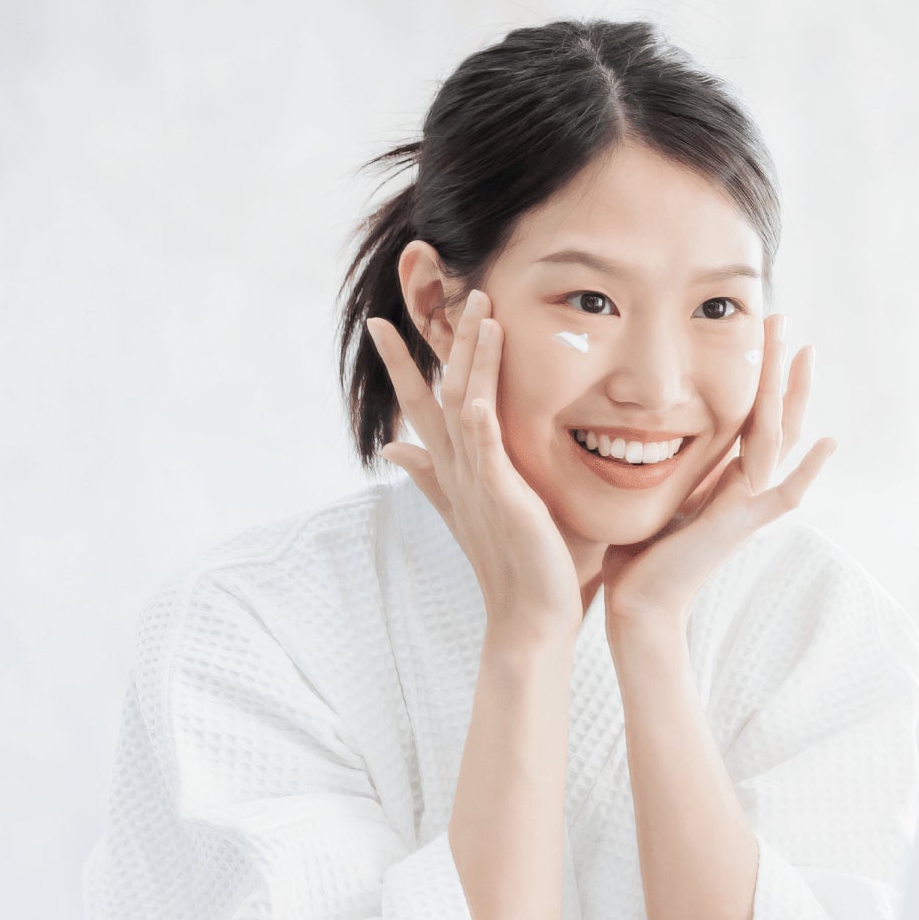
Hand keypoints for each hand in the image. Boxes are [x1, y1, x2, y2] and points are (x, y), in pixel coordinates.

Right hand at [366, 290, 582, 637]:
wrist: (533, 618)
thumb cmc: (524, 567)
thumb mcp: (483, 510)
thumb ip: (438, 478)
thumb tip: (396, 449)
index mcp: (457, 472)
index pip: (424, 407)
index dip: (403, 365)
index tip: (385, 324)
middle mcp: (457, 469)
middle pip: (430, 394)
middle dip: (418, 346)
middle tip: (399, 301)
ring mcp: (474, 477)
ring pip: (459, 399)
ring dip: (466, 350)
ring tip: (474, 304)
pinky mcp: (497, 489)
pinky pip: (482, 430)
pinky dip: (480, 394)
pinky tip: (482, 361)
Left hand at [600, 313, 835, 629]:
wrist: (639, 602)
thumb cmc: (638, 551)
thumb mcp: (655, 486)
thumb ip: (667, 458)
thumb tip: (641, 419)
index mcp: (725, 474)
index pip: (750, 412)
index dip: (759, 371)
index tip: (759, 328)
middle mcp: (744, 484)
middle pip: (772, 414)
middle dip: (778, 366)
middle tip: (782, 317)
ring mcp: (748, 504)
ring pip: (777, 438)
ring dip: (790, 393)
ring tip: (801, 351)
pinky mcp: (740, 527)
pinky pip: (782, 495)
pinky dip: (807, 471)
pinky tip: (829, 442)